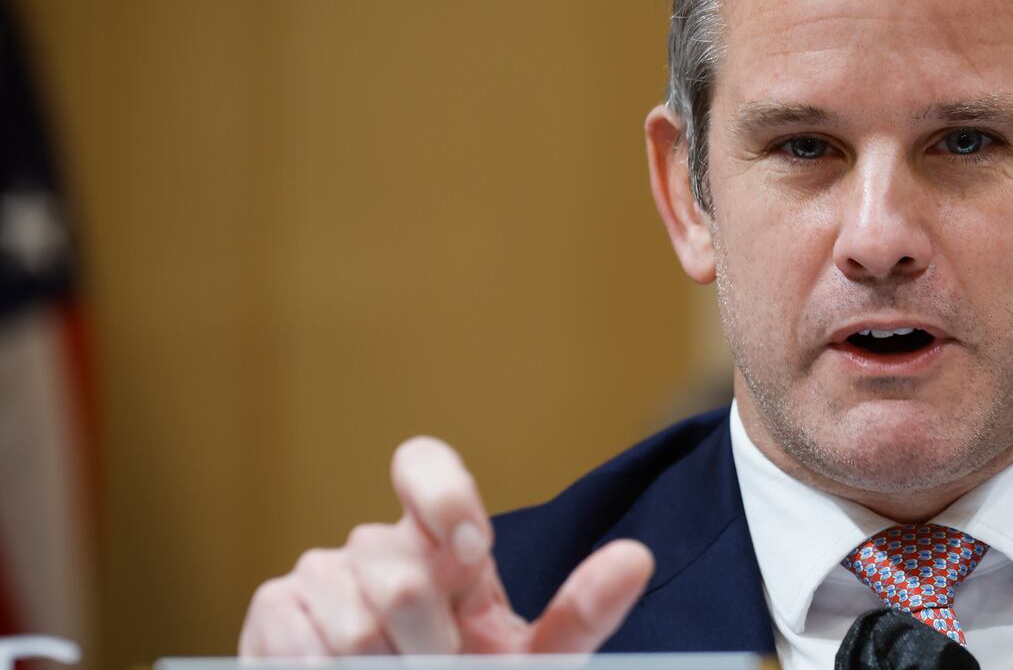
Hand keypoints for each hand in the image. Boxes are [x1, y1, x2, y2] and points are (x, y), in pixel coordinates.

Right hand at [239, 437, 653, 655]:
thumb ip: (580, 615)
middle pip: (399, 579)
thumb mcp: (529, 660)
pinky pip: (299, 643)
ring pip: (354, 624)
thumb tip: (636, 557)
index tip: (472, 552)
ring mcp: (319, 573)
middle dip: (425, 649)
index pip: (422, 464)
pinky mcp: (273, 610)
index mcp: (442, 541)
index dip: (441, 496)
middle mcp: (376, 545)